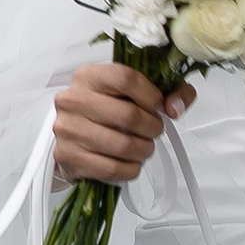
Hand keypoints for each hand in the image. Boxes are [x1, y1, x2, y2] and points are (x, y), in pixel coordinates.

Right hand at [54, 59, 193, 187]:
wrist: (70, 134)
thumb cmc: (103, 110)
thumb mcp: (130, 91)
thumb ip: (166, 91)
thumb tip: (176, 107)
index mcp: (89, 76)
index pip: (126, 79)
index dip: (151, 95)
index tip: (159, 105)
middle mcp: (74, 100)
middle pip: (129, 115)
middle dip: (152, 127)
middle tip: (154, 130)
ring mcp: (68, 129)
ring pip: (123, 146)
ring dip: (144, 150)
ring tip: (143, 146)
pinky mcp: (69, 157)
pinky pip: (112, 169)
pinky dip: (131, 168)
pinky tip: (130, 161)